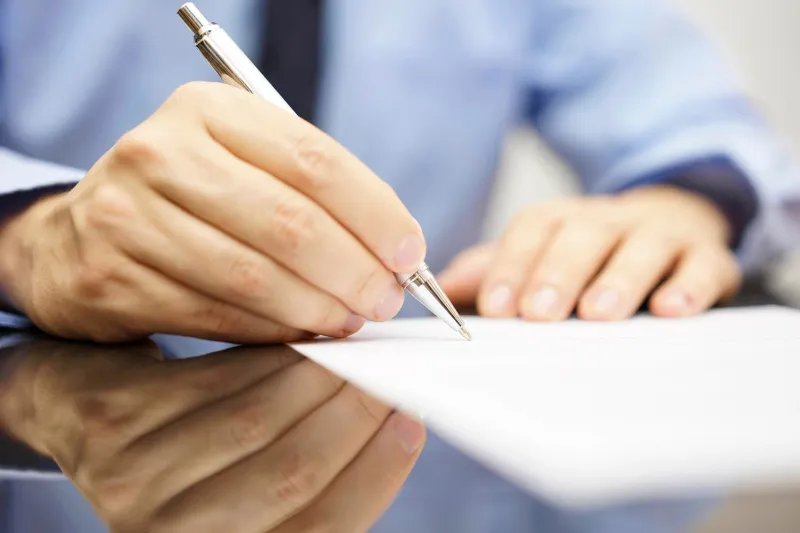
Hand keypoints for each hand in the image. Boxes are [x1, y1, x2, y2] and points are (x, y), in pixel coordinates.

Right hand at [0, 81, 424, 342]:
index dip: (374, 213)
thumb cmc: (188, 197)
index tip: (409, 252)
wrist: (78, 235)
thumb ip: (312, 193)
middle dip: (354, 271)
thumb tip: (394, 250)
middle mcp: (160, 153)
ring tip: (349, 320)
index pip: (314, 160)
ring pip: (254, 276)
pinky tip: (300, 332)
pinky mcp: (111, 280)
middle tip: (385, 300)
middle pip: (289, 222)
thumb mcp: (241, 163)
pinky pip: (217, 316)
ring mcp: (128, 217)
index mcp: (208, 110)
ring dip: (318, 308)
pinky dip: (272, 330)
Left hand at [0, 340, 424, 532]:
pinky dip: (268, 356)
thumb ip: (309, 463)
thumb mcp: (251, 484)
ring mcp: (135, 484)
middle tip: (391, 372)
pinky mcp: (116, 423)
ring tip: (354, 350)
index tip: (410, 421)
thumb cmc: (188, 454)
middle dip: (353, 414)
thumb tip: (383, 410)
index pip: (317, 529)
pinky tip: (299, 338)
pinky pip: (213, 381)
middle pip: (290, 474)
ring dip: (318, 379)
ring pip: (255, 422)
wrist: (82, 412)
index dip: (373, 476)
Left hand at [439, 186, 740, 319]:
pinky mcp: (705, 256)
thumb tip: (441, 289)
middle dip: (558, 273)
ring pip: (640, 249)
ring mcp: (658, 236)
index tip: (495, 308)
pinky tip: (671, 310)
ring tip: (599, 313)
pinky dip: (690, 285)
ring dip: (619, 279)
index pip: (532, 231)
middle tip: (540, 313)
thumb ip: (495, 271)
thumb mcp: (540, 254)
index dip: (512, 265)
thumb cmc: (589, 251)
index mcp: (562, 220)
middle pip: (582, 236)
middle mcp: (607, 221)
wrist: (670, 220)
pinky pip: (702, 266)